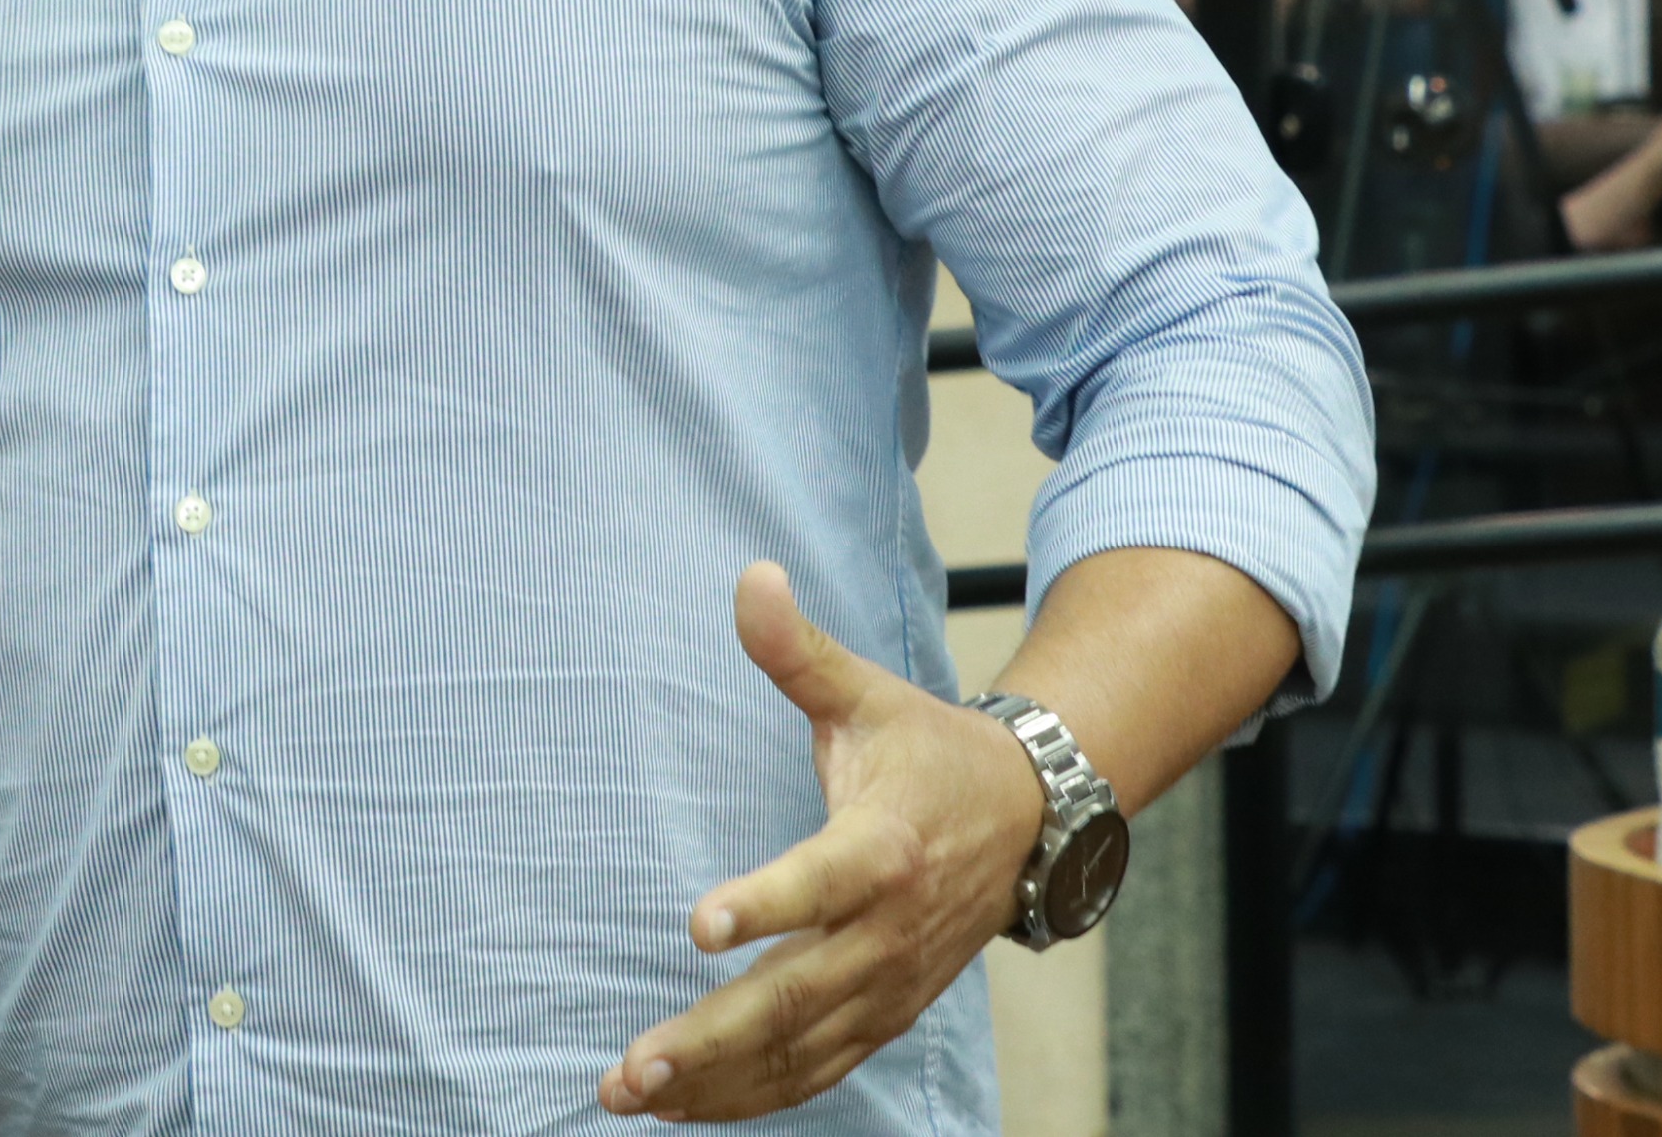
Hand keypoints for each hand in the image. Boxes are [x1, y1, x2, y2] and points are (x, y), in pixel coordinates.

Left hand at [600, 563, 1043, 1121]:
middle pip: (801, 994)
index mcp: (885, 844)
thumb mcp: (868, 693)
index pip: (824, 879)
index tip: (699, 922)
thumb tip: (751, 577)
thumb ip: (798, 649)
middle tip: (634, 1065)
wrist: (1030, 822)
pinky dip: (755, 1098)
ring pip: (802, 1051)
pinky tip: (684, 1110)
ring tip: (631, 1096)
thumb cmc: (928, 752)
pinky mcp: (884, 1016)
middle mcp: (889, 929)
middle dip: (712, 1036)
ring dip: (718, 1082)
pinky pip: (818, 1071)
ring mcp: (889, 985)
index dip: (767, 903)